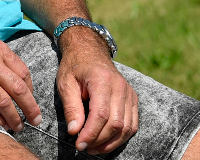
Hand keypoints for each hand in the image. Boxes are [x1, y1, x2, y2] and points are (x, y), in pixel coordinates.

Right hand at [0, 27, 41, 131]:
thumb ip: (0, 57)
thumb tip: (16, 78)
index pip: (23, 72)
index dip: (30, 89)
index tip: (30, 99)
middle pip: (18, 89)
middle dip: (30, 108)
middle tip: (35, 119)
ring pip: (4, 102)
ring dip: (14, 118)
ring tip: (18, 126)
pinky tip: (0, 124)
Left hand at [57, 27, 137, 154]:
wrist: (89, 51)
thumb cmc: (75, 67)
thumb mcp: (65, 83)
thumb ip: (71, 107)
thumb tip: (75, 131)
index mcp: (102, 80)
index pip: (101, 114)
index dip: (91, 133)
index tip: (79, 144)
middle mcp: (121, 87)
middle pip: (116, 123)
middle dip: (99, 140)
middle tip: (83, 148)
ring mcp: (130, 93)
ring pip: (127, 127)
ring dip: (111, 142)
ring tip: (93, 148)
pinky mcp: (133, 99)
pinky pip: (132, 124)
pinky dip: (120, 137)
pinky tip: (105, 141)